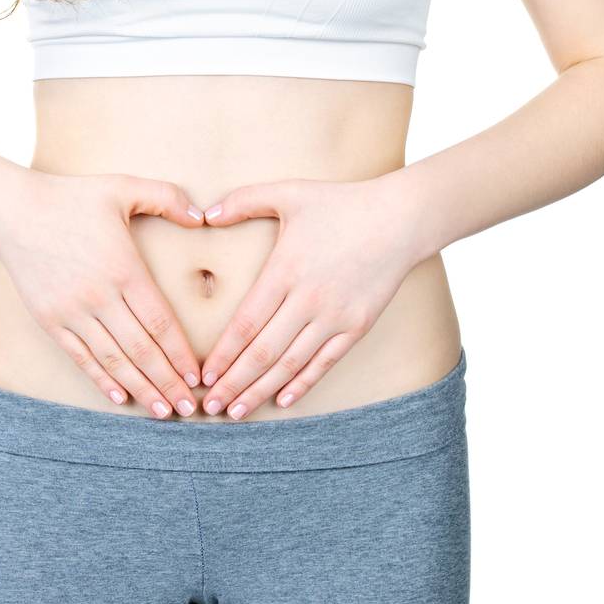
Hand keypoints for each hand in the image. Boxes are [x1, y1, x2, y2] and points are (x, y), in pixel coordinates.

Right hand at [0, 169, 205, 418]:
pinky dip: (102, 380)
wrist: (13, 212)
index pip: (160, 322)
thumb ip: (166, 198)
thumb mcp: (122, 187)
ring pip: (113, 360)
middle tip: (189, 409)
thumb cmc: (72, 197)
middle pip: (141, 350)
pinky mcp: (50, 320)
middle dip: (167, 383)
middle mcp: (99, 296)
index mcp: (123, 268)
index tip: (197, 376)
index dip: (180, 354)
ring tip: (162, 412)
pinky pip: (81, 357)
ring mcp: (72, 312)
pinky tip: (121, 397)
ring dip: (140, 389)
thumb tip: (202, 217)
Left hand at [197, 176, 422, 418]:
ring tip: (236, 411)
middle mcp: (308, 300)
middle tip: (209, 406)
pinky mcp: (357, 327)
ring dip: (260, 390)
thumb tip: (205, 215)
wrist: (399, 219)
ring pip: (290, 364)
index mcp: (285, 270)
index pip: (246, 323)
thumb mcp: (288, 192)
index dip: (223, 353)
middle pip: (263, 352)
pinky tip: (282, 399)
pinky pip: (324, 363)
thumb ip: (243, 200)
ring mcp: (334, 317)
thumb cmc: (340, 202)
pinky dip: (302, 384)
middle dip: (233, 383)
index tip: (203, 375)